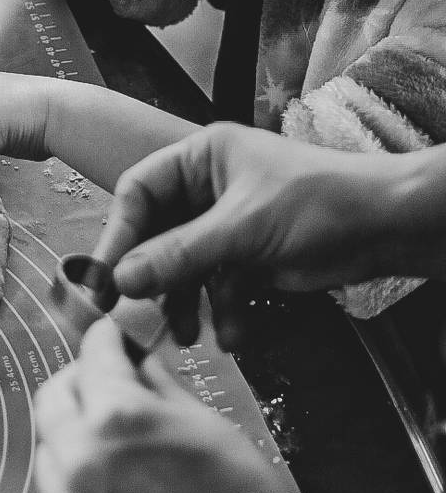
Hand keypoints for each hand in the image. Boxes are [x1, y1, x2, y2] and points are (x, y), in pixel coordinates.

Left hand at [30, 319, 329, 492]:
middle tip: (105, 386)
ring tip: (110, 448)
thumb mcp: (205, 421)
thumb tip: (135, 357)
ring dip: (71, 439)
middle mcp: (82, 460)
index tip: (112, 338)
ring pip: (47, 451)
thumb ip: (157, 384)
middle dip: (79, 382)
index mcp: (118, 417)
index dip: (107, 338)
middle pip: (54, 397)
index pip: (94, 354)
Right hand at [101, 123, 417, 347]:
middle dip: (156, 278)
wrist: (387, 227)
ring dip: (187, 301)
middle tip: (138, 317)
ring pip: (187, 265)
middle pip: (160, 233)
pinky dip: (223, 310)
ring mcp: (230, 221)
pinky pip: (219, 283)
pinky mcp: (251, 253)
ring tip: (189, 335)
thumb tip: (121, 278)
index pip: (139, 191)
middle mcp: (209, 185)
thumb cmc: (318, 204)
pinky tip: (231, 335)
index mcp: (201, 156)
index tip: (106, 279)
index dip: (120, 235)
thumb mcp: (241, 230)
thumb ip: (179, 254)